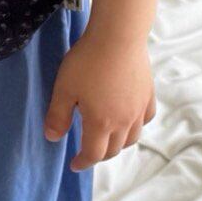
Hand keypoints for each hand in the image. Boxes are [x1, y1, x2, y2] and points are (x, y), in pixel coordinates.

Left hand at [43, 27, 155, 170]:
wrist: (118, 36)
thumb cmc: (87, 62)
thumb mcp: (64, 89)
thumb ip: (57, 116)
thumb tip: (53, 138)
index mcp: (101, 123)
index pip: (93, 154)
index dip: (82, 162)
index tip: (74, 164)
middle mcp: (124, 121)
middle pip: (114, 149)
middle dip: (99, 155)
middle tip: (88, 151)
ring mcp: (139, 108)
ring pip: (133, 137)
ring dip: (119, 144)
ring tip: (108, 139)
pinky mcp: (148, 94)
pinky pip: (146, 118)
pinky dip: (137, 125)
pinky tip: (130, 119)